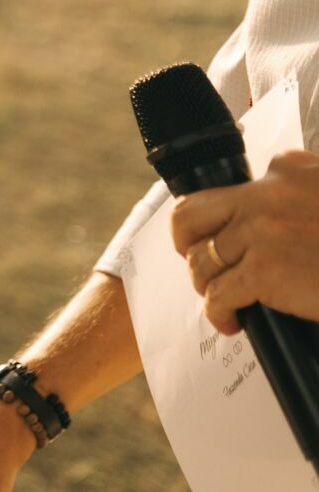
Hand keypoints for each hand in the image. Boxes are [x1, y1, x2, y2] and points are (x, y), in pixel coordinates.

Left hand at [172, 149, 318, 333]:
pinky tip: (231, 322)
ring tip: (222, 297)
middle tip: (197, 258)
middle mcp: (265, 194)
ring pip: (202, 260)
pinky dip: (219, 313)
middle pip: (192, 215)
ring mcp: (261, 233)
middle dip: (186, 241)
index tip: (223, 233)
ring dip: (206, 283)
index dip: (222, 217)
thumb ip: (306, 192)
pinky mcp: (264, 272)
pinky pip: (219, 295)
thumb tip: (282, 201)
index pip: (233, 187)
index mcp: (287, 169)